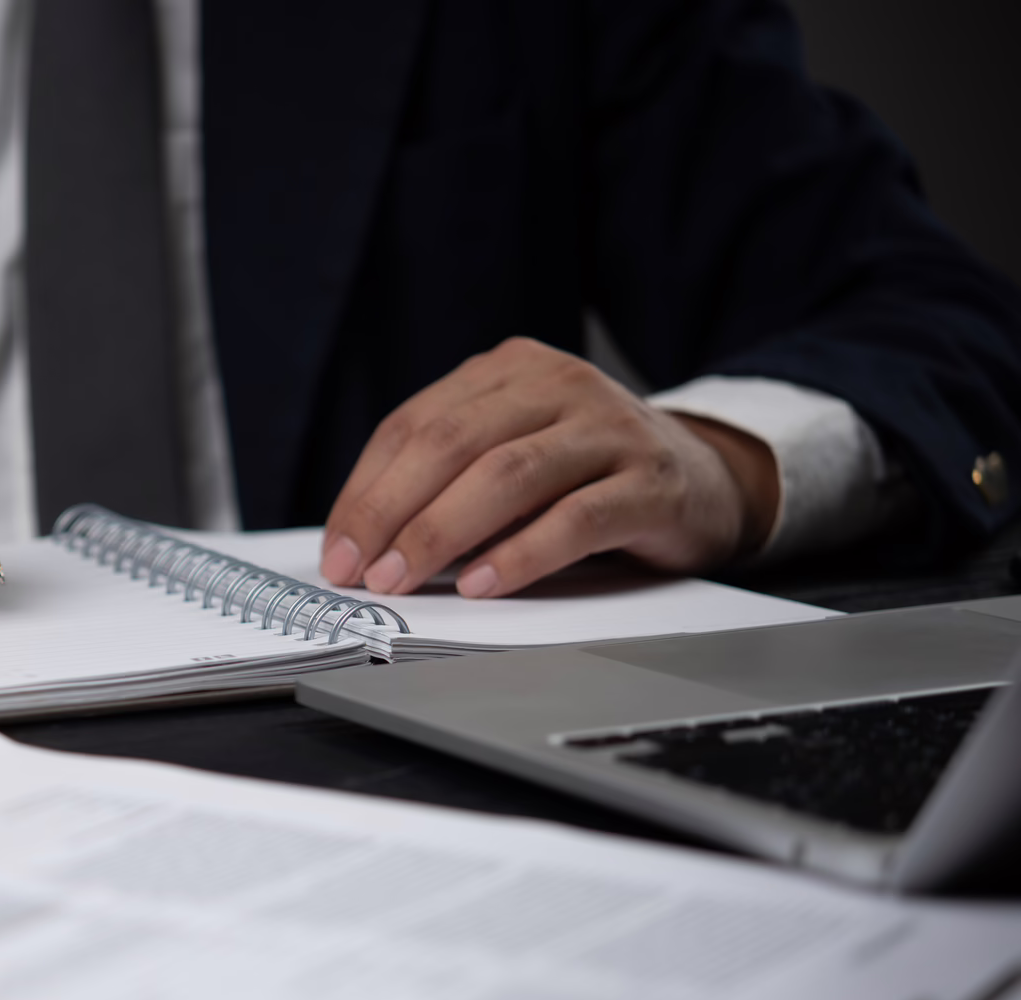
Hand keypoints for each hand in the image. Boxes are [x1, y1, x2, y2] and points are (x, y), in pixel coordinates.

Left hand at [318, 338, 779, 596]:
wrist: (706, 478)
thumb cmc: (585, 475)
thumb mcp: (511, 457)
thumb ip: (446, 482)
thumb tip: (363, 544)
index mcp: (507, 370)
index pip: (414, 426)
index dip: (366, 491)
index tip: (338, 550)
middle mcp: (558, 384)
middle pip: (451, 444)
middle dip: (391, 513)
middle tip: (360, 571)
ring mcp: (609, 428)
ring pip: (507, 475)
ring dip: (442, 534)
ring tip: (404, 580)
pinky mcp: (651, 481)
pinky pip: (576, 518)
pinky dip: (522, 554)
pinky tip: (485, 585)